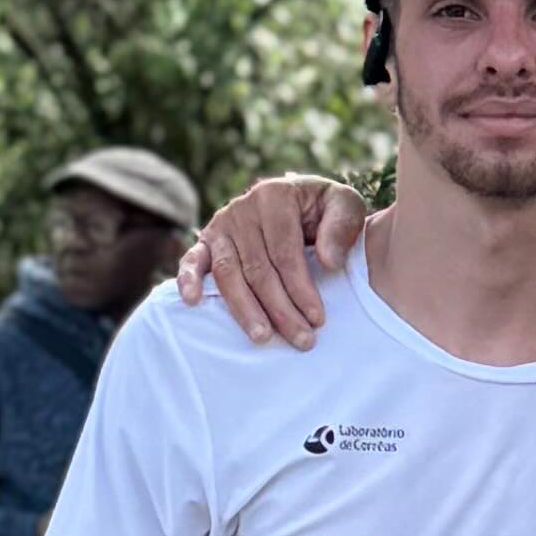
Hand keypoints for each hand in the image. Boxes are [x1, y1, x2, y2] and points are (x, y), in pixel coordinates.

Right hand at [173, 173, 368, 342]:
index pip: (286, 252)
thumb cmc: (325, 209)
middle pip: (258, 269)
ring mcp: (222, 225)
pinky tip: (192, 301)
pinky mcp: (207, 239)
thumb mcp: (346, 206)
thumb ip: (342, 227)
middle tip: (302, 340)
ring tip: (262, 337)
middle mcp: (243, 209)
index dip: (301, 288)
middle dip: (280, 309)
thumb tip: (329, 261)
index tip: (318, 319)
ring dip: (245, 309)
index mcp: (275, 196)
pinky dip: (188, 279)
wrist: (301, 200)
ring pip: (229, 273)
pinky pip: (193, 260)